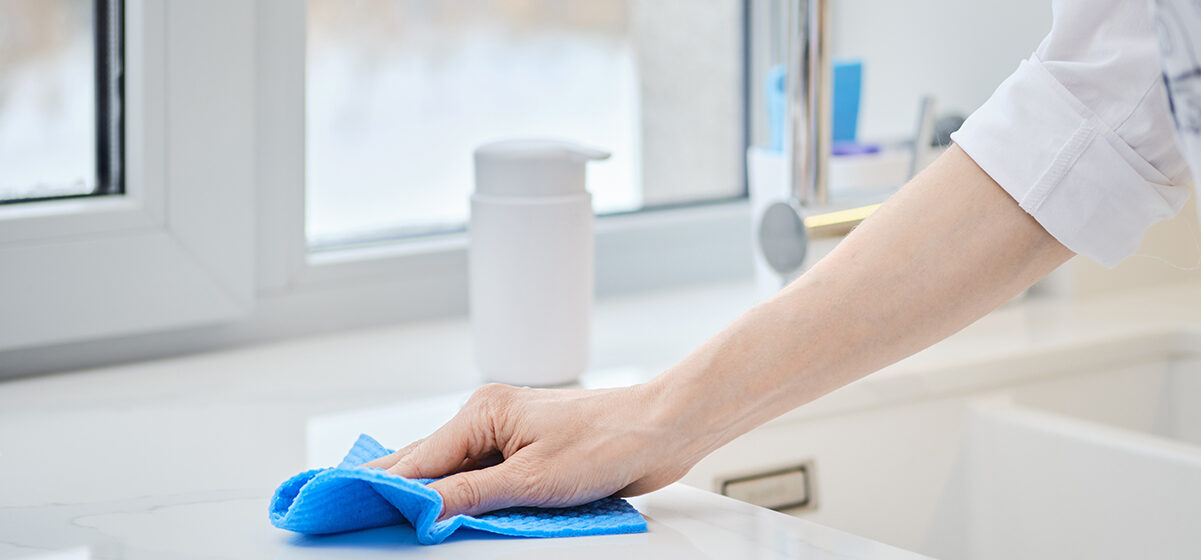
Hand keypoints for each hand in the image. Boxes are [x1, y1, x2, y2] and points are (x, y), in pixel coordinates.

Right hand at [363, 382, 707, 519]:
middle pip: (427, 461)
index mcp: (482, 412)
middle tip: (352, 513)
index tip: (348, 508)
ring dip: (431, 496)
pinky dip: (462, 495)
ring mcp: (507, 435)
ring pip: (453, 470)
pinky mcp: (525, 451)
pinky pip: (480, 476)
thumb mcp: (531, 480)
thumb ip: (469, 496)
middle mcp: (488, 417)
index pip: (417, 459)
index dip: (381, 488)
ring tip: (390, 517)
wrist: (660, 429)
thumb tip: (421, 509)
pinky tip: (446, 512)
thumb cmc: (607, 440)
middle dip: (395, 489)